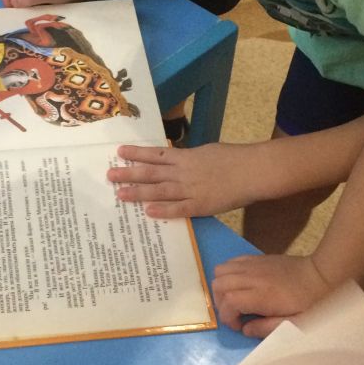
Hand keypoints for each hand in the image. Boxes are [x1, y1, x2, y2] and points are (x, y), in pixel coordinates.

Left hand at [108, 143, 278, 217]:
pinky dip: (163, 211)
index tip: (119, 152)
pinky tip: (147, 212)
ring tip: (120, 194)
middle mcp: (184, 172)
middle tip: (109, 175)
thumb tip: (176, 159)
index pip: (156, 154)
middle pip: (151, 172)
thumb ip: (189, 158)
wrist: (254, 169)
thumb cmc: (233, 158)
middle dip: (129, 173)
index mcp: (186, 157)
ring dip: (138, 192)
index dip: (137, 153)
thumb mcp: (207, 152)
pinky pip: (178, 209)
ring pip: (159, 191)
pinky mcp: (201, 205)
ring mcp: (191, 189)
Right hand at [210, 254, 332, 336]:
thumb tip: (245, 329)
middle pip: (218, 284)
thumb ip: (267, 328)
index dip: (226, 317)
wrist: (323, 274)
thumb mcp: (295, 323)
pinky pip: (231, 261)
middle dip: (220, 302)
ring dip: (222, 286)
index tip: (239, 325)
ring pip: (220, 271)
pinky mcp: (257, 258)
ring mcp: (253, 265)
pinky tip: (241, 284)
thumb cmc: (311, 302)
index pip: (228, 302)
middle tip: (235, 313)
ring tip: (235, 298)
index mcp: (262, 295)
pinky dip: (229, 273)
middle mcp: (253, 277)